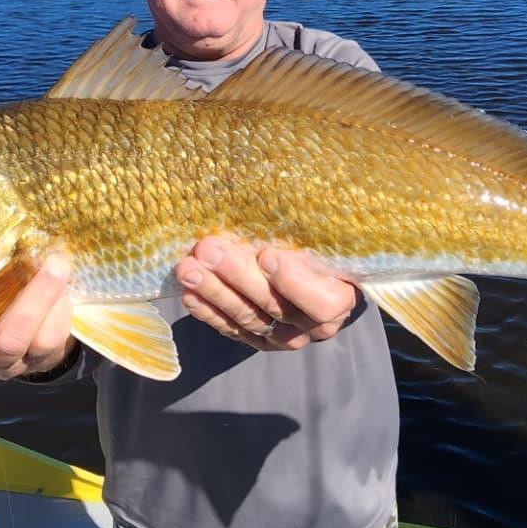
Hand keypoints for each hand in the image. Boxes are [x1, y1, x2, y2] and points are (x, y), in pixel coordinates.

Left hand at [177, 236, 357, 351]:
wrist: (317, 275)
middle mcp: (312, 326)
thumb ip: (307, 226)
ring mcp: (283, 336)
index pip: (321, 302)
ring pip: (247, 317)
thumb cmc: (320, 246)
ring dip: (214, 292)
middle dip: (237, 276)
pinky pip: (231, 329)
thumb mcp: (321, 235)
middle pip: (274, 306)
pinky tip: (189, 295)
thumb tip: (284, 187)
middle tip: (208, 250)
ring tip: (187, 269)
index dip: (294, 282)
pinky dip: (209, 312)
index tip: (267, 256)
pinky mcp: (258, 340)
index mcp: (339, 299)